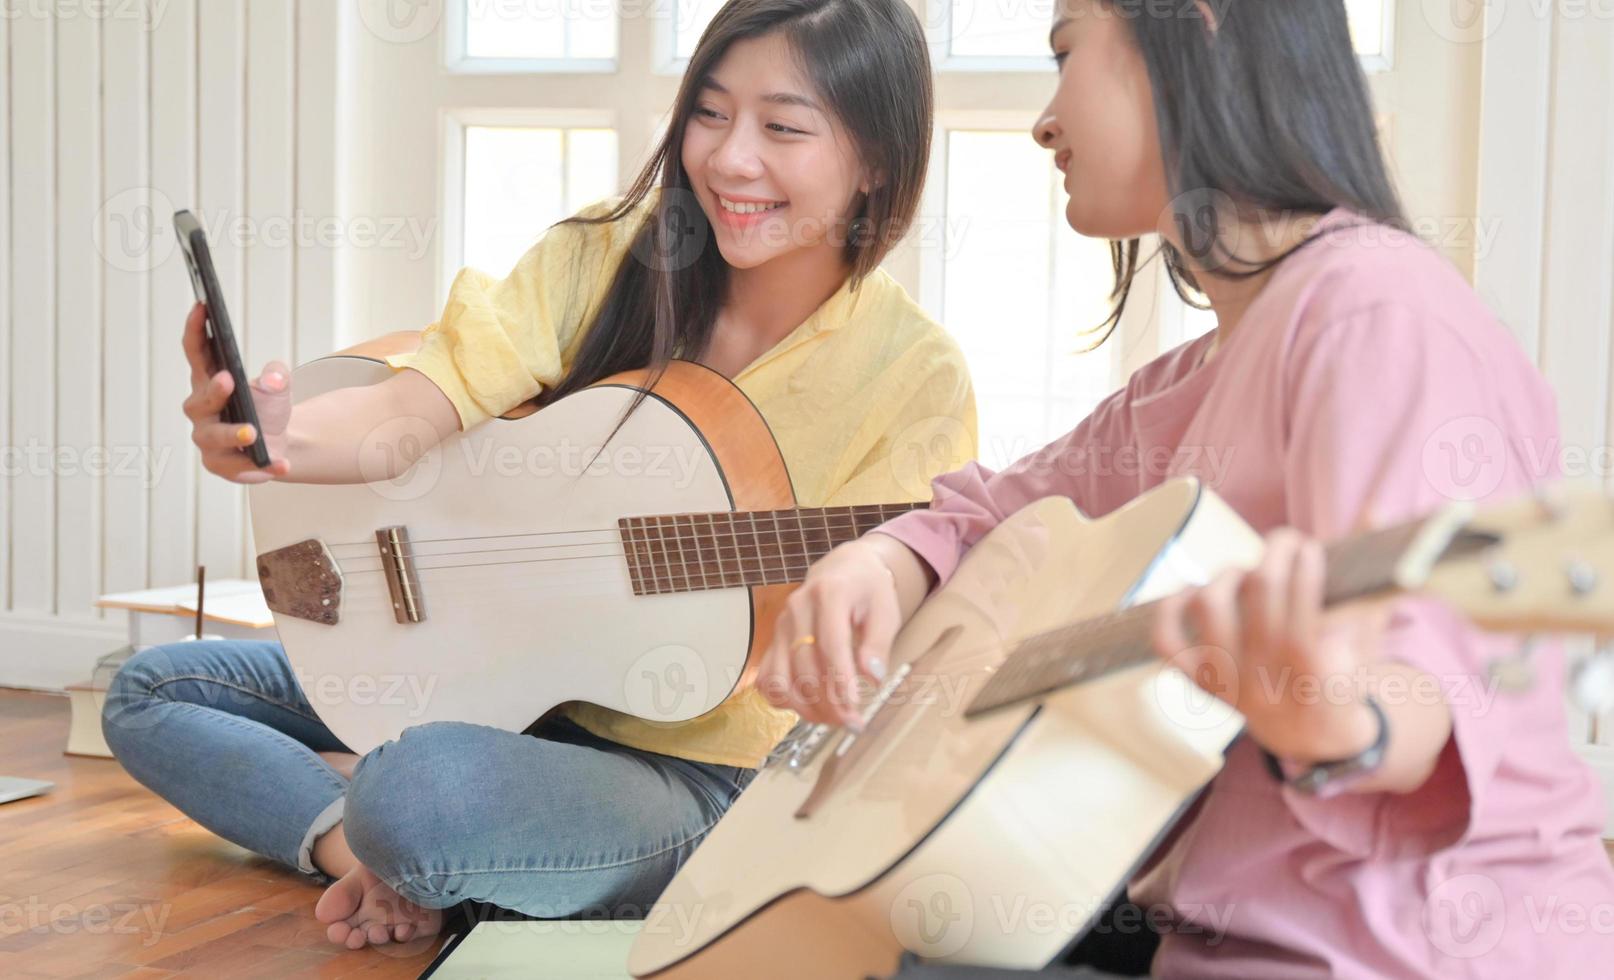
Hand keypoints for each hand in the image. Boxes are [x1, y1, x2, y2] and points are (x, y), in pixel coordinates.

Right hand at [181, 301, 291, 482]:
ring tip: (255, 434)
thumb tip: (273, 378)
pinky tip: (279, 464)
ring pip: (213, 439)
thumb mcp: (278, 386)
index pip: (196, 352)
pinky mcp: (220, 465)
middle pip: (198, 401)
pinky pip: (236, 468)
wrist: (280, 443)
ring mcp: (207, 439)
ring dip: (233, 435)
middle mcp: (201, 410)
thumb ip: (278, 375)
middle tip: (228, 380)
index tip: (202, 306)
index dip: (196, 330)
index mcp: (209, 380)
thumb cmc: (267, 407)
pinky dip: (260, 467)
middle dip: (212, 392)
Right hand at [756, 539, 901, 728]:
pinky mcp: (773, 640)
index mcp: (830, 593)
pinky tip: (809, 707)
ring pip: (780, 677)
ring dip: (805, 707)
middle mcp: (797, 608)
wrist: (843, 571)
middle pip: (804, 665)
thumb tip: (872, 678)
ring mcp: (780, 625)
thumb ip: (879, 644)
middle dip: (828, 701)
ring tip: (832, 719)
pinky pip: (767, 679)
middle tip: (852, 722)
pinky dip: (784, 700)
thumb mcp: (886, 611)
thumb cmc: (868, 592)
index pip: (830, 642)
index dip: (840, 678)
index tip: (853, 706)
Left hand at [1150, 528, 1385, 763]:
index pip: (1303, 599)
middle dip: (1275, 552)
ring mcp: (1229, 681)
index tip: (1311, 548)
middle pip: (1260, 589)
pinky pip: (1168, 641)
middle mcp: (1266, 677)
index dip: (1305, 561)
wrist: (1315, 741)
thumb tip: (1376, 509)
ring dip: (1228, 574)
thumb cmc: (1345, 679)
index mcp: (1315, 670)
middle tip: (1284, 543)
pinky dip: (1170, 608)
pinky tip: (1192, 591)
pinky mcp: (1201, 684)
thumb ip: (1372, 576)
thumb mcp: (1368, 637)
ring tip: (1246, 573)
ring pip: (1211, 605)